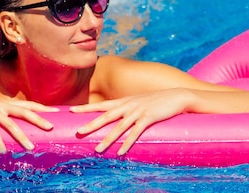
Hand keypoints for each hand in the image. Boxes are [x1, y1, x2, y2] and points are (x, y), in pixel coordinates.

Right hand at [0, 94, 57, 152]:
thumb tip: (12, 119)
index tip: (56, 111)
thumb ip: (2, 111)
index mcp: (5, 103)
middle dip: (39, 120)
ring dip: (22, 137)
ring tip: (31, 147)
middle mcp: (1, 106)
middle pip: (25, 113)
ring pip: (11, 125)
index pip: (28, 105)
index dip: (42, 108)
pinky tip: (4, 151)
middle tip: (51, 127)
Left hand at [71, 89, 190, 154]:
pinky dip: (127, 143)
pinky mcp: (149, 118)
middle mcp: (128, 105)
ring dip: (108, 140)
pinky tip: (120, 152)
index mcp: (124, 101)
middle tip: (78, 132)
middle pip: (106, 116)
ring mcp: (138, 111)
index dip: (86, 108)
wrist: (176, 96)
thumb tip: (116, 115)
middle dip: (91, 124)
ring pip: (119, 127)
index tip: (71, 110)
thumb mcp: (138, 102)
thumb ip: (127, 107)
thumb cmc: (156, 100)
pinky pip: (135, 133)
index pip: (101, 105)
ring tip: (98, 150)